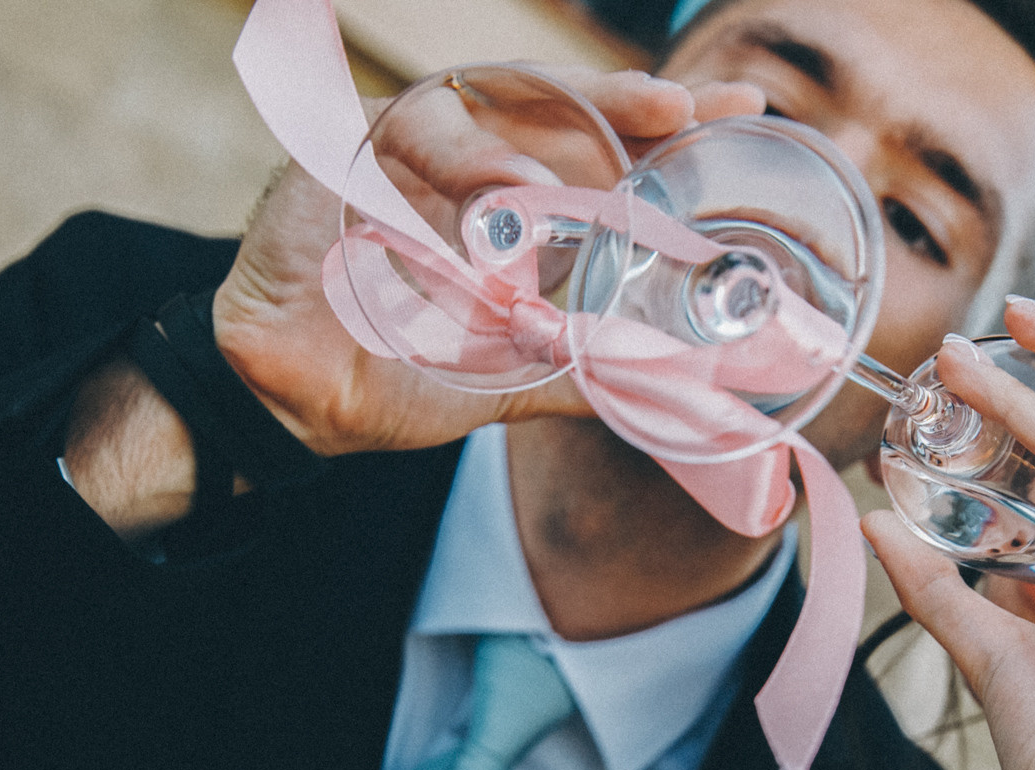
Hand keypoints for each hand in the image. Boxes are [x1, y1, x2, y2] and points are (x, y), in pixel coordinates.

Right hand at [213, 68, 763, 457]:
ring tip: (548, 183)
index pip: (592, 141)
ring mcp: (399, 154)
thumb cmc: (393, 375)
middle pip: (547, 103)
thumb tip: (668, 387)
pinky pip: (394, 141)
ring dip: (520, 143)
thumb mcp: (505, 377)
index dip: (659, 124)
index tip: (736, 107)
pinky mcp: (339, 158)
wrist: (298, 404)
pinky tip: (482, 198)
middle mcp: (459, 162)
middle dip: (619, 100)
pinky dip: (445, 168)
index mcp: (506, 199)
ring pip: (470, 111)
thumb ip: (578, 368)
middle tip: (683, 105)